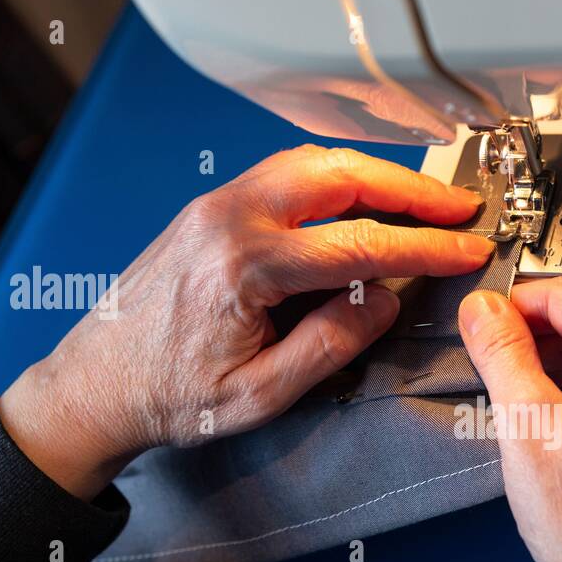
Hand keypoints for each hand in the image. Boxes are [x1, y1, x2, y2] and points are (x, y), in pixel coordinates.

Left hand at [0, 146, 492, 499]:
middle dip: (409, 188)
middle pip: (339, 175)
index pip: (360, 244)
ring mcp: (214, 206)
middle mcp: (227, 220)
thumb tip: (387, 301)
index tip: (466, 249)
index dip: (425, 246)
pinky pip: (284, 176)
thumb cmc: (168, 396)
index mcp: (244, 266)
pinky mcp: (209, 211)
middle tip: (458, 206)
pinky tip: (363, 199)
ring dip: (374, 175)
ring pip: (311, 164)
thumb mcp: (262, 394)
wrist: (94, 387)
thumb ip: (331, 345)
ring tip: (423, 200)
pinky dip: (335, 179)